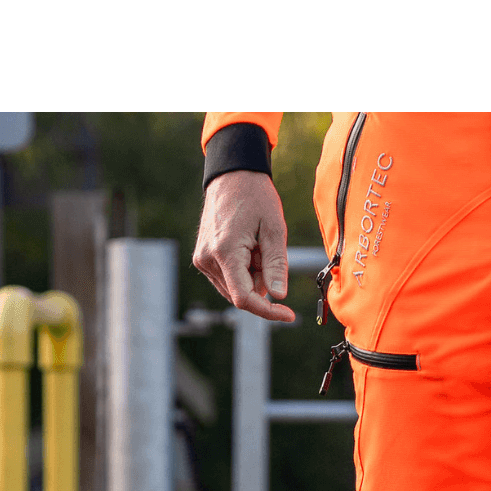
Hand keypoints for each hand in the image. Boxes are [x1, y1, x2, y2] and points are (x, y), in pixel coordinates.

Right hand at [192, 171, 294, 322]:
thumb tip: (278, 296)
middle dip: (261, 283)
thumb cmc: (255, 197)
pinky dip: (242, 271)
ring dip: (252, 277)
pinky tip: (247, 249)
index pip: (245, 299)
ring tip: (255, 246)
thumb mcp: (274, 229)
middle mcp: (207, 259)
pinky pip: (228, 279)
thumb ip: (276, 265)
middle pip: (242, 295)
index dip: (268, 311)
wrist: (232, 176)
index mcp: (224, 252)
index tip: (288, 314)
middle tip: (267, 252)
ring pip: (235, 289)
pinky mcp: (202, 258)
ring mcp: (202, 259)